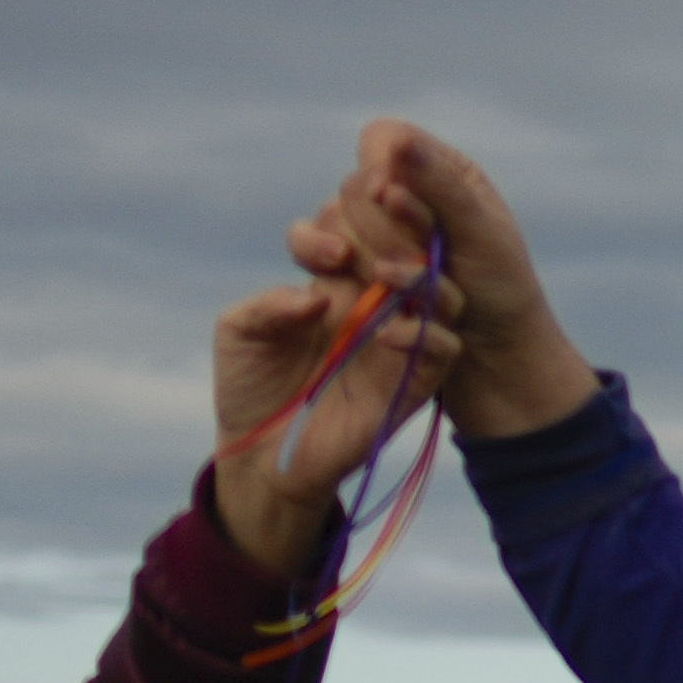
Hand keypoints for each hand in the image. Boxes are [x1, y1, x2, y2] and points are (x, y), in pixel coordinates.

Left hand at [203, 263, 454, 571]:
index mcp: (333, 286)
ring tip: (389, 274)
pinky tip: (391, 335)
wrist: (262, 453)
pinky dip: (426, 335)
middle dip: (401, 236)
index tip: (326, 254)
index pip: (357, 236)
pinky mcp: (414, 382)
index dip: (350, 229)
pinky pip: (443, 349)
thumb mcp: (239, 331)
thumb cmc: (249, 385)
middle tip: (379, 240)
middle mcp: (372, 307)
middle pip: (407, 254)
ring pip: (439, 295)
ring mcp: (397, 342)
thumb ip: (268, 304)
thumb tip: (318, 299)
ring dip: (422, 278)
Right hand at [291, 124, 592, 441]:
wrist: (495, 362)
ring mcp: (373, 233)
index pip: (383, 141)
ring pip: (331, 221)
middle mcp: (404, 196)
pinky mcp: (353, 270)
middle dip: (383, 226)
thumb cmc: (504, 294)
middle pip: (353, 185)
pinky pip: (318, 257)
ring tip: (410, 286)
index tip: (395, 199)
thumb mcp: (483, 236)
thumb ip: (441, 187)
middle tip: (420, 260)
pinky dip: (343, 277)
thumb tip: (395, 140)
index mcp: (443, 174)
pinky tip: (381, 302)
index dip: (383, 168)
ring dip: (368, 257)